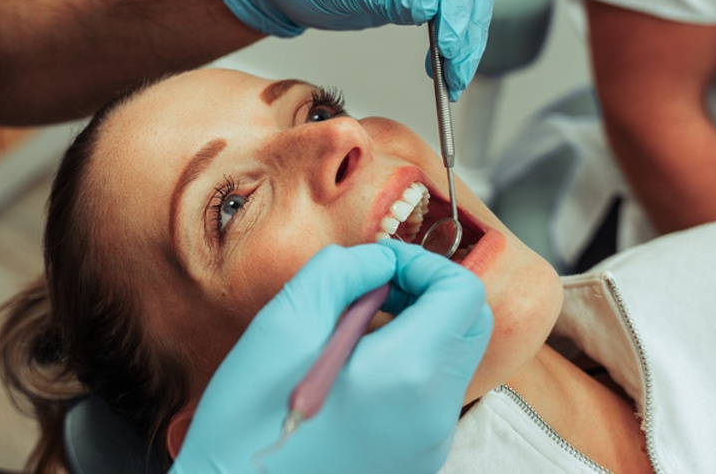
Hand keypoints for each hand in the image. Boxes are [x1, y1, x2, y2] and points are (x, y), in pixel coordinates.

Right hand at [170, 241, 492, 473]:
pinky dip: (405, 370)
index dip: (423, 263)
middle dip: (428, 293)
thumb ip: (343, 272)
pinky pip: (429, 398)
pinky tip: (351, 376)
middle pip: (469, 326)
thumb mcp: (284, 323)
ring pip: (449, 361)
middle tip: (374, 290)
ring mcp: (429, 444)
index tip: (380, 265)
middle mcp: (433, 414)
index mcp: (407, 373)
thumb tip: (380, 261)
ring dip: (415, 330)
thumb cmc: (246, 421)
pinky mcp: (415, 461)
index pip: (463, 293)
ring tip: (351, 335)